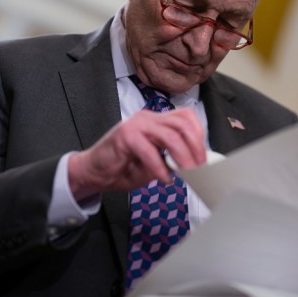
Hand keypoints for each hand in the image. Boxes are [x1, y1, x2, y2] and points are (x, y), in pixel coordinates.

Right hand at [66, 108, 205, 196]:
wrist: (92, 173)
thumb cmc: (123, 168)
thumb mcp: (155, 164)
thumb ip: (172, 160)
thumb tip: (196, 165)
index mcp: (156, 121)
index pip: (186, 117)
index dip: (199, 135)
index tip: (204, 156)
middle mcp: (148, 118)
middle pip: (182, 124)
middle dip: (196, 147)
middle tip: (200, 168)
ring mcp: (136, 125)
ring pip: (170, 135)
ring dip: (183, 157)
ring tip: (188, 173)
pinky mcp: (124, 136)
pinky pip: (149, 150)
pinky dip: (160, 167)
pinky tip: (164, 178)